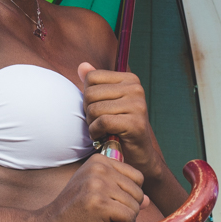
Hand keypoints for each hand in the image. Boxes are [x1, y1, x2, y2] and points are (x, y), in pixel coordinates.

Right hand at [37, 154, 145, 221]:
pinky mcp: (97, 203)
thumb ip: (121, 192)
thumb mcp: (95, 193)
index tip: (109, 203)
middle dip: (128, 209)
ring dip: (123, 219)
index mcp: (98, 161)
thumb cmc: (72, 213)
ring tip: (101, 220)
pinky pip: (128, 216)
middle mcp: (98, 168)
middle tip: (104, 215)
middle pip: (138, 191)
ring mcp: (97, 184)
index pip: (137, 177)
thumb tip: (148, 200)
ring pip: (135, 205)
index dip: (129, 195)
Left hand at [78, 63, 164, 180]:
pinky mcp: (136, 123)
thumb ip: (94, 84)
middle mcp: (136, 88)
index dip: (88, 96)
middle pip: (90, 93)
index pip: (92, 78)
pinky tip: (104, 137)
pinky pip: (102, 122)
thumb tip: (82, 66)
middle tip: (100, 123)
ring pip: (94, 109)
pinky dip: (97, 133)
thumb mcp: (105, 102)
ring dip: (92, 125)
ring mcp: (138, 105)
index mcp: (129, 79)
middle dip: (89, 112)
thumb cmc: (117, 128)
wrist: (136, 156)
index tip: (99, 109)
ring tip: (103, 130)